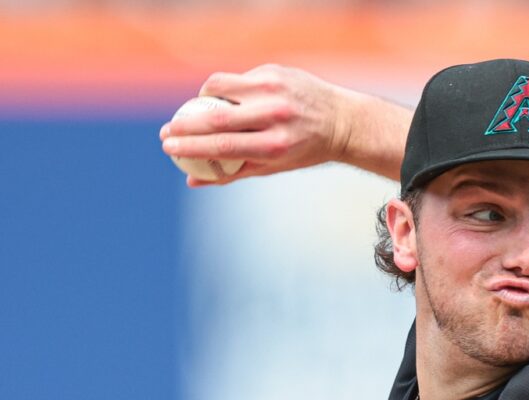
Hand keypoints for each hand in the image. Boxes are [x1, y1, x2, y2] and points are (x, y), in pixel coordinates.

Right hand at [159, 64, 362, 186]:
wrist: (342, 121)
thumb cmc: (304, 149)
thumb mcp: (274, 166)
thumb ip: (233, 172)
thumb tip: (192, 180)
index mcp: (277, 145)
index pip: (224, 146)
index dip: (191, 147)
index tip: (168, 146)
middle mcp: (276, 116)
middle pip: (217, 118)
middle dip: (184, 124)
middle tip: (167, 130)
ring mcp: (275, 90)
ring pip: (219, 88)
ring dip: (200, 100)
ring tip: (194, 111)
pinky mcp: (274, 71)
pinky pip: (236, 79)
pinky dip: (226, 90)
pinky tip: (224, 98)